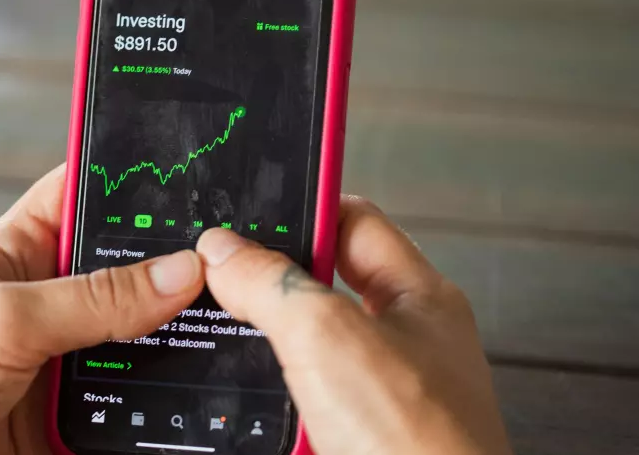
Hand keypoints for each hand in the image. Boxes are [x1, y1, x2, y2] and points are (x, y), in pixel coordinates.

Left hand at [0, 164, 204, 454]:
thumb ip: (90, 298)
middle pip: (133, 270)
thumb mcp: (1, 319)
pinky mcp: (73, 414)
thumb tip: (179, 272)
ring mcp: (65, 357)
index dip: (139, 177)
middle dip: (179, 269)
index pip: (91, 191)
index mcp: (24, 247)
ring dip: (178, 340)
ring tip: (231, 333)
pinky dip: (162, 403)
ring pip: (143, 338)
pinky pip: (133, 402)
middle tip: (236, 269)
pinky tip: (197, 401)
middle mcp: (51, 297)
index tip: (204, 173)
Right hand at [196, 198, 511, 454]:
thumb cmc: (419, 444)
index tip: (245, 207)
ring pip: (299, 349)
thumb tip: (223, 250)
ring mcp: (376, 392)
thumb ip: (274, 282)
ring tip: (226, 340)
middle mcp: (402, 341)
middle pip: (319, 285)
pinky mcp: (349, 435)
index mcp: (419, 296)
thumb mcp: (329, 336)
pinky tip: (242, 401)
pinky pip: (294, 401)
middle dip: (267, 284)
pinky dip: (266, 402)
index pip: (353, 219)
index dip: (300, 207)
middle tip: (220, 276)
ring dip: (261, 351)